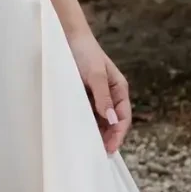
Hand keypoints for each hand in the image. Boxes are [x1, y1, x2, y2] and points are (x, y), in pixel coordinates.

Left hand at [68, 31, 131, 154]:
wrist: (67, 37)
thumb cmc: (84, 53)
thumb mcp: (95, 75)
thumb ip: (103, 96)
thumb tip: (111, 119)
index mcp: (119, 89)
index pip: (123, 117)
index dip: (118, 134)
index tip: (109, 149)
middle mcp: (110, 95)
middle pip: (112, 122)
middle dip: (108, 138)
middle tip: (98, 154)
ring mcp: (96, 97)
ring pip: (100, 121)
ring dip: (96, 133)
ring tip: (88, 148)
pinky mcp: (83, 96)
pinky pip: (87, 114)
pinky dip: (85, 124)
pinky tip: (79, 133)